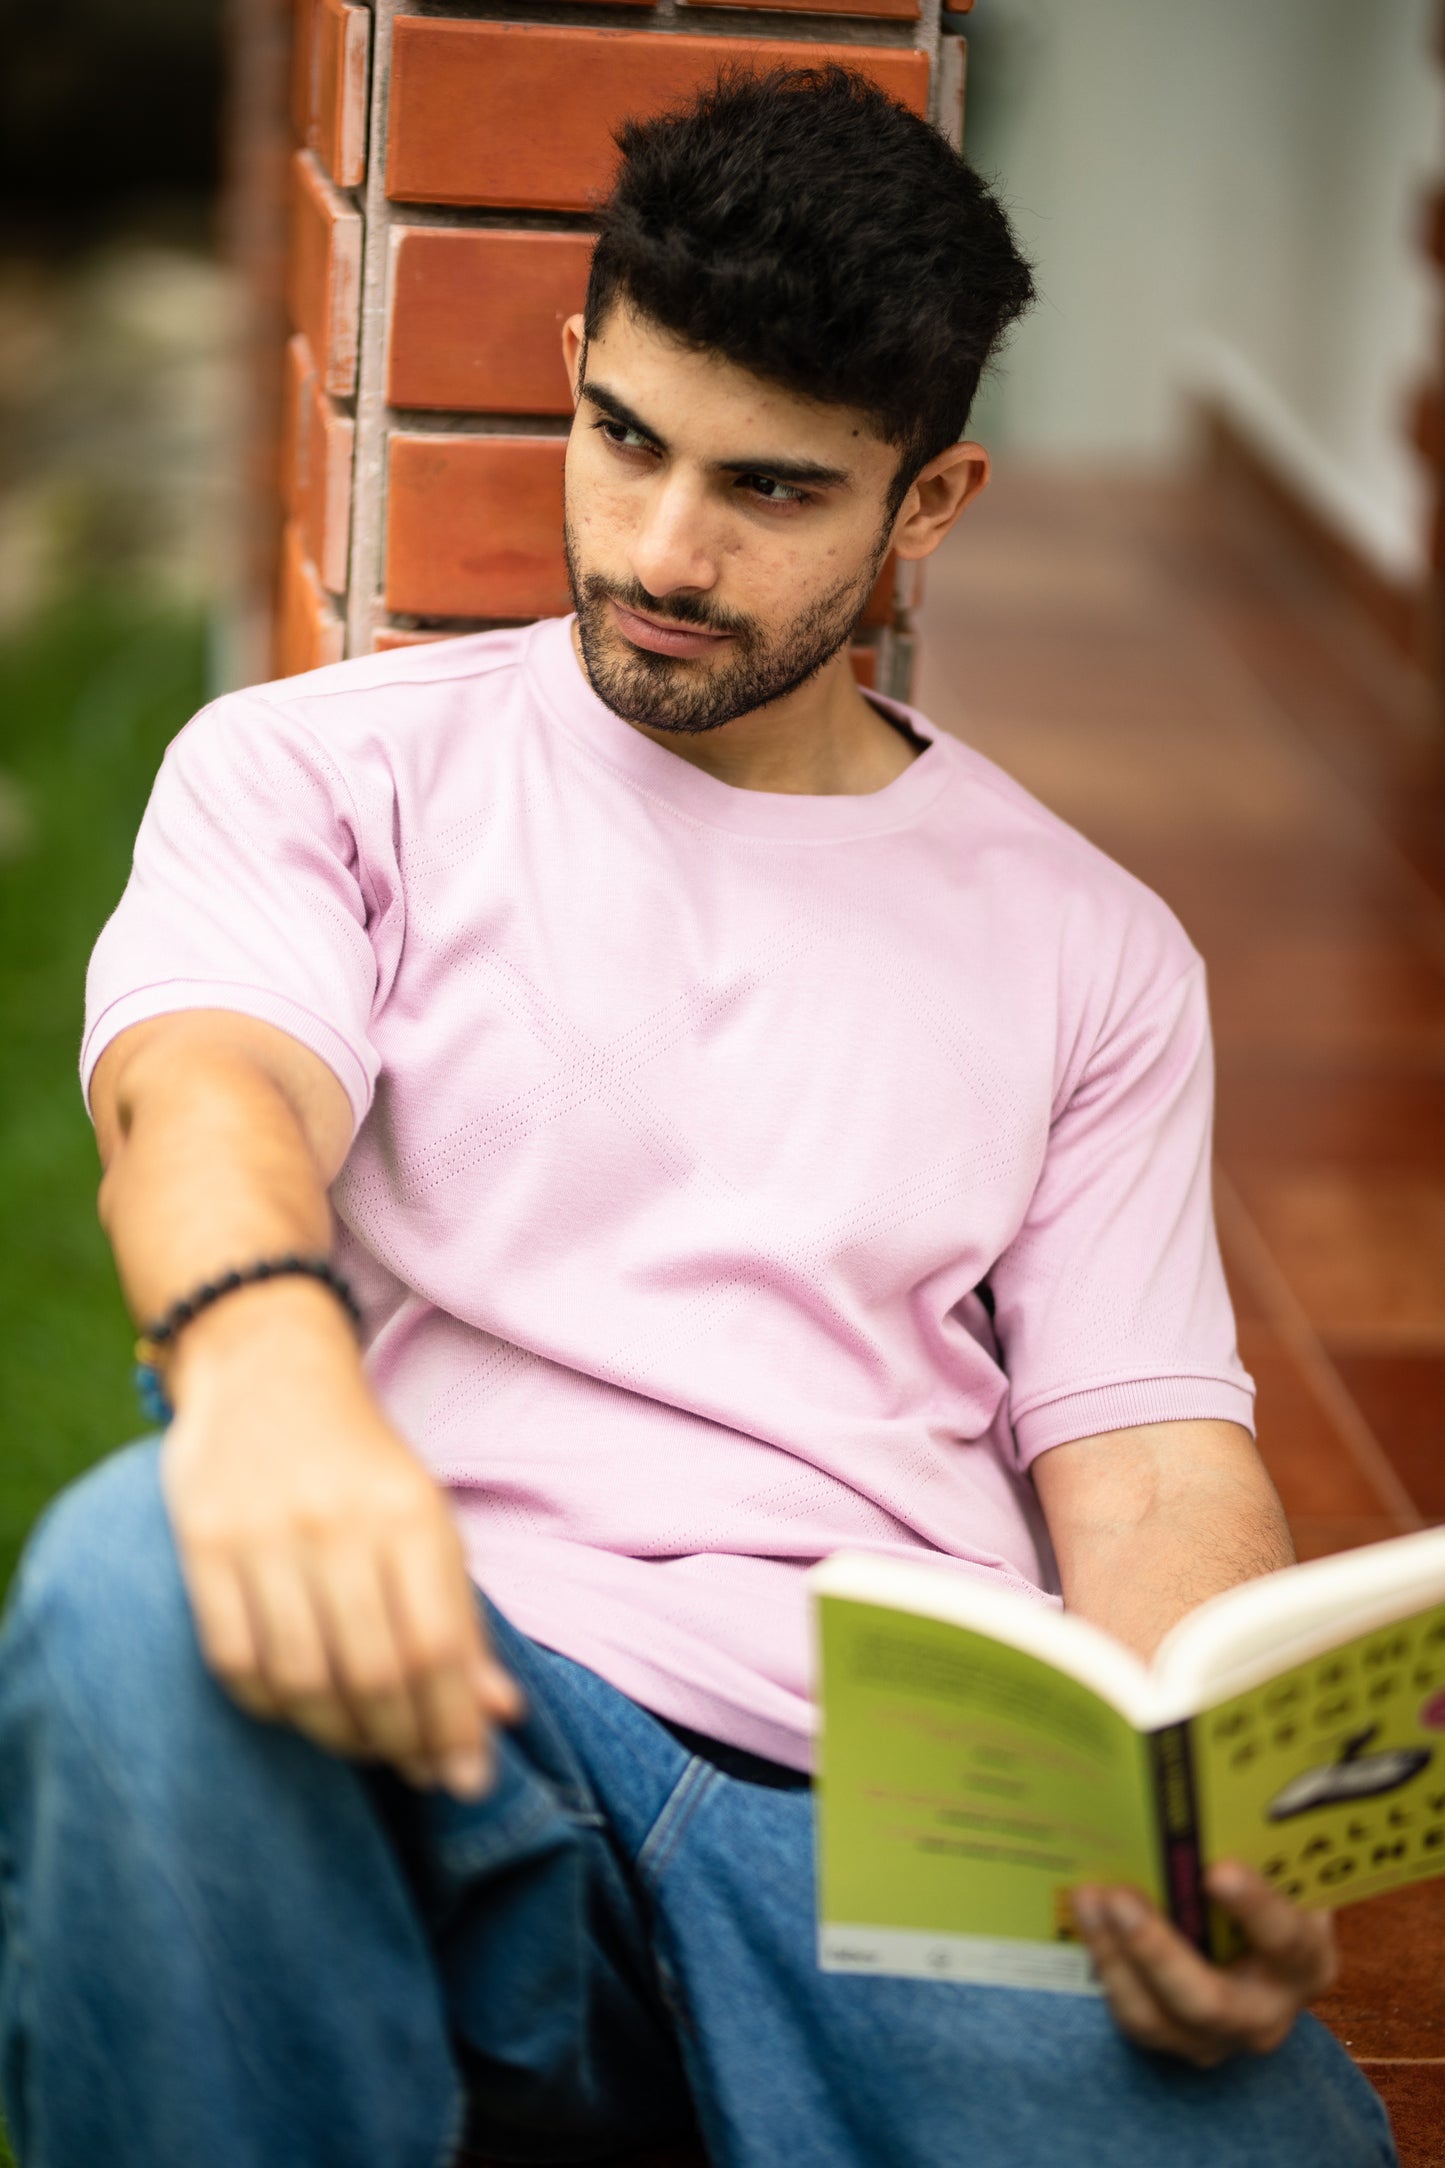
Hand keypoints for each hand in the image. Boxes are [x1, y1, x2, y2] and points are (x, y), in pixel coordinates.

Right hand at [159, 1279, 522, 1797]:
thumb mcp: (428, 1521)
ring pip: (304, 1678)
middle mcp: (342, 1524)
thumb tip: (498, 1716)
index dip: (453, 1726)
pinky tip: (297, 1709)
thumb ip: (461, 1617)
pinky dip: (270, 1704)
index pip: (439, 1646)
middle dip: (402, 1742)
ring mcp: (268, 1536)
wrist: (267, 1371)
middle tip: (415, 1770)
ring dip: (338, 1735)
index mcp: (412, 1514)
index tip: (464, 1777)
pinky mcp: (204, 1545)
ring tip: (362, 1745)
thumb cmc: (362, 1464)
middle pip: (376, 1673)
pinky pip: (235, 1659)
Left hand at [1073, 1863, 1337, 2066]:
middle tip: (1120, 1897)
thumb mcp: (1278, 1872)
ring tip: (1089, 1900)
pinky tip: (1086, 1919)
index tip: (1219, 1871)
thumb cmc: (1271, 1893)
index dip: (1255, 1908)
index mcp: (1306, 1962)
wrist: (1262, 1948)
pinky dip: (1105, 1965)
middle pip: (1210, 2002)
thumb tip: (1203, 1792)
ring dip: (1116, 1956)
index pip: (1286, 1940)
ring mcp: (1218, 2038)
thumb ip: (1256, 1848)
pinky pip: (1132, 2015)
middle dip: (1157, 1951)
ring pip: (1157, 2019)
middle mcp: (1266, 2014)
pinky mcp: (1174, 2040)